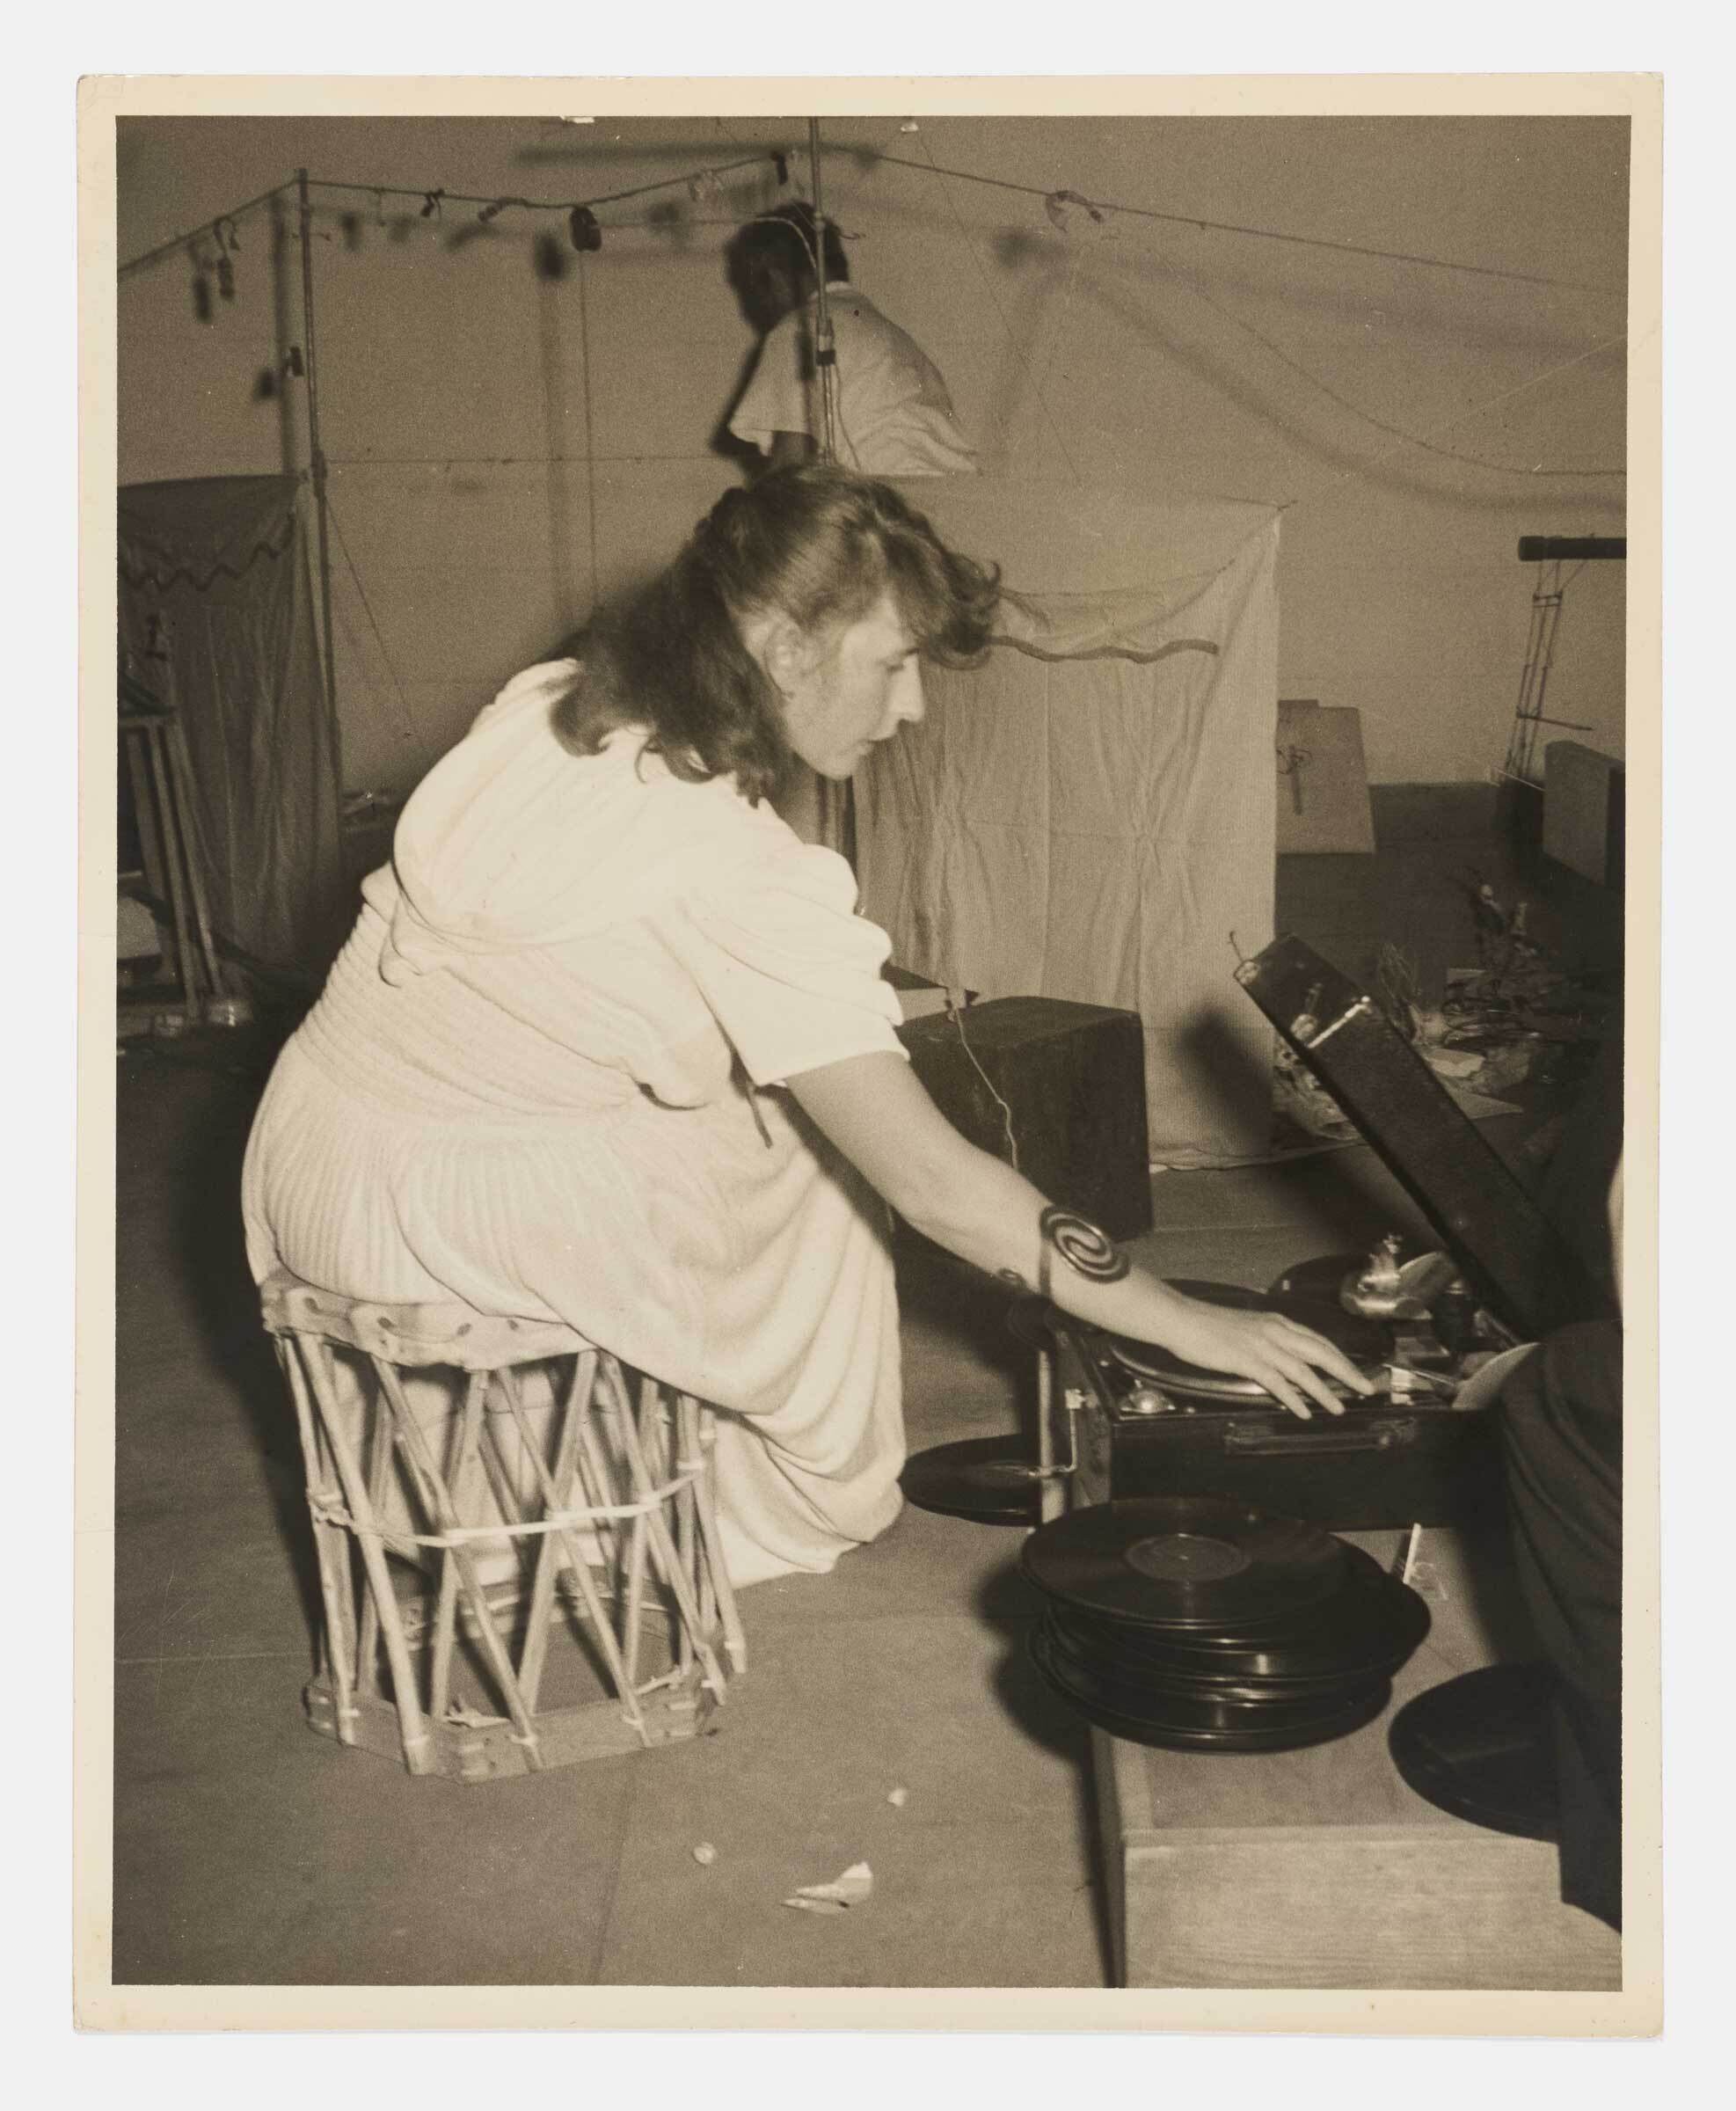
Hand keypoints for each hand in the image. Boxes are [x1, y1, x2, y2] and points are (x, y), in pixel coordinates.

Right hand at [1155, 1299, 1375, 1421]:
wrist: (1181, 1319)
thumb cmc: (1208, 1325)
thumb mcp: (1247, 1328)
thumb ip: (1268, 1341)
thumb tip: (1282, 1362)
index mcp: (1277, 1323)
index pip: (1318, 1340)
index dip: (1341, 1358)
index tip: (1357, 1372)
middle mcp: (1275, 1331)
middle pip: (1321, 1353)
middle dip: (1347, 1372)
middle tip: (1366, 1389)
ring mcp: (1262, 1345)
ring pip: (1303, 1370)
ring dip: (1325, 1391)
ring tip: (1339, 1408)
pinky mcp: (1247, 1359)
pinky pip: (1277, 1382)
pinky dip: (1294, 1398)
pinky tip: (1303, 1411)